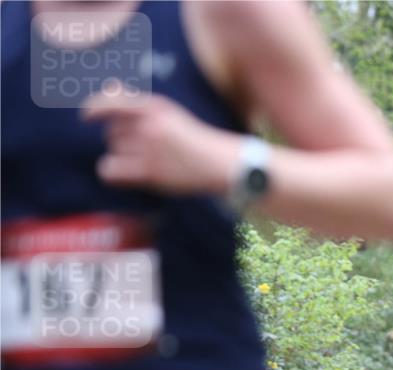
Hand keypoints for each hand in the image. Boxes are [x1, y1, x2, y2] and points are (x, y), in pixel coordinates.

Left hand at [82, 84, 238, 194]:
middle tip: (145, 150)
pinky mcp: (148, 171)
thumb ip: (138, 100)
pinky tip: (123, 175)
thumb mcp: (169, 113)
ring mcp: (148, 149)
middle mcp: (149, 125)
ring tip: (146, 162)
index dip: (93, 109)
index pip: (110, 103)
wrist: (220, 164)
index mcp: (154, 107)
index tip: (86, 118)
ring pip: (114, 150)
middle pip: (112, 131)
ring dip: (123, 157)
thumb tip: (109, 85)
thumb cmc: (194, 138)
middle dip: (122, 140)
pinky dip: (111, 172)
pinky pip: (110, 169)